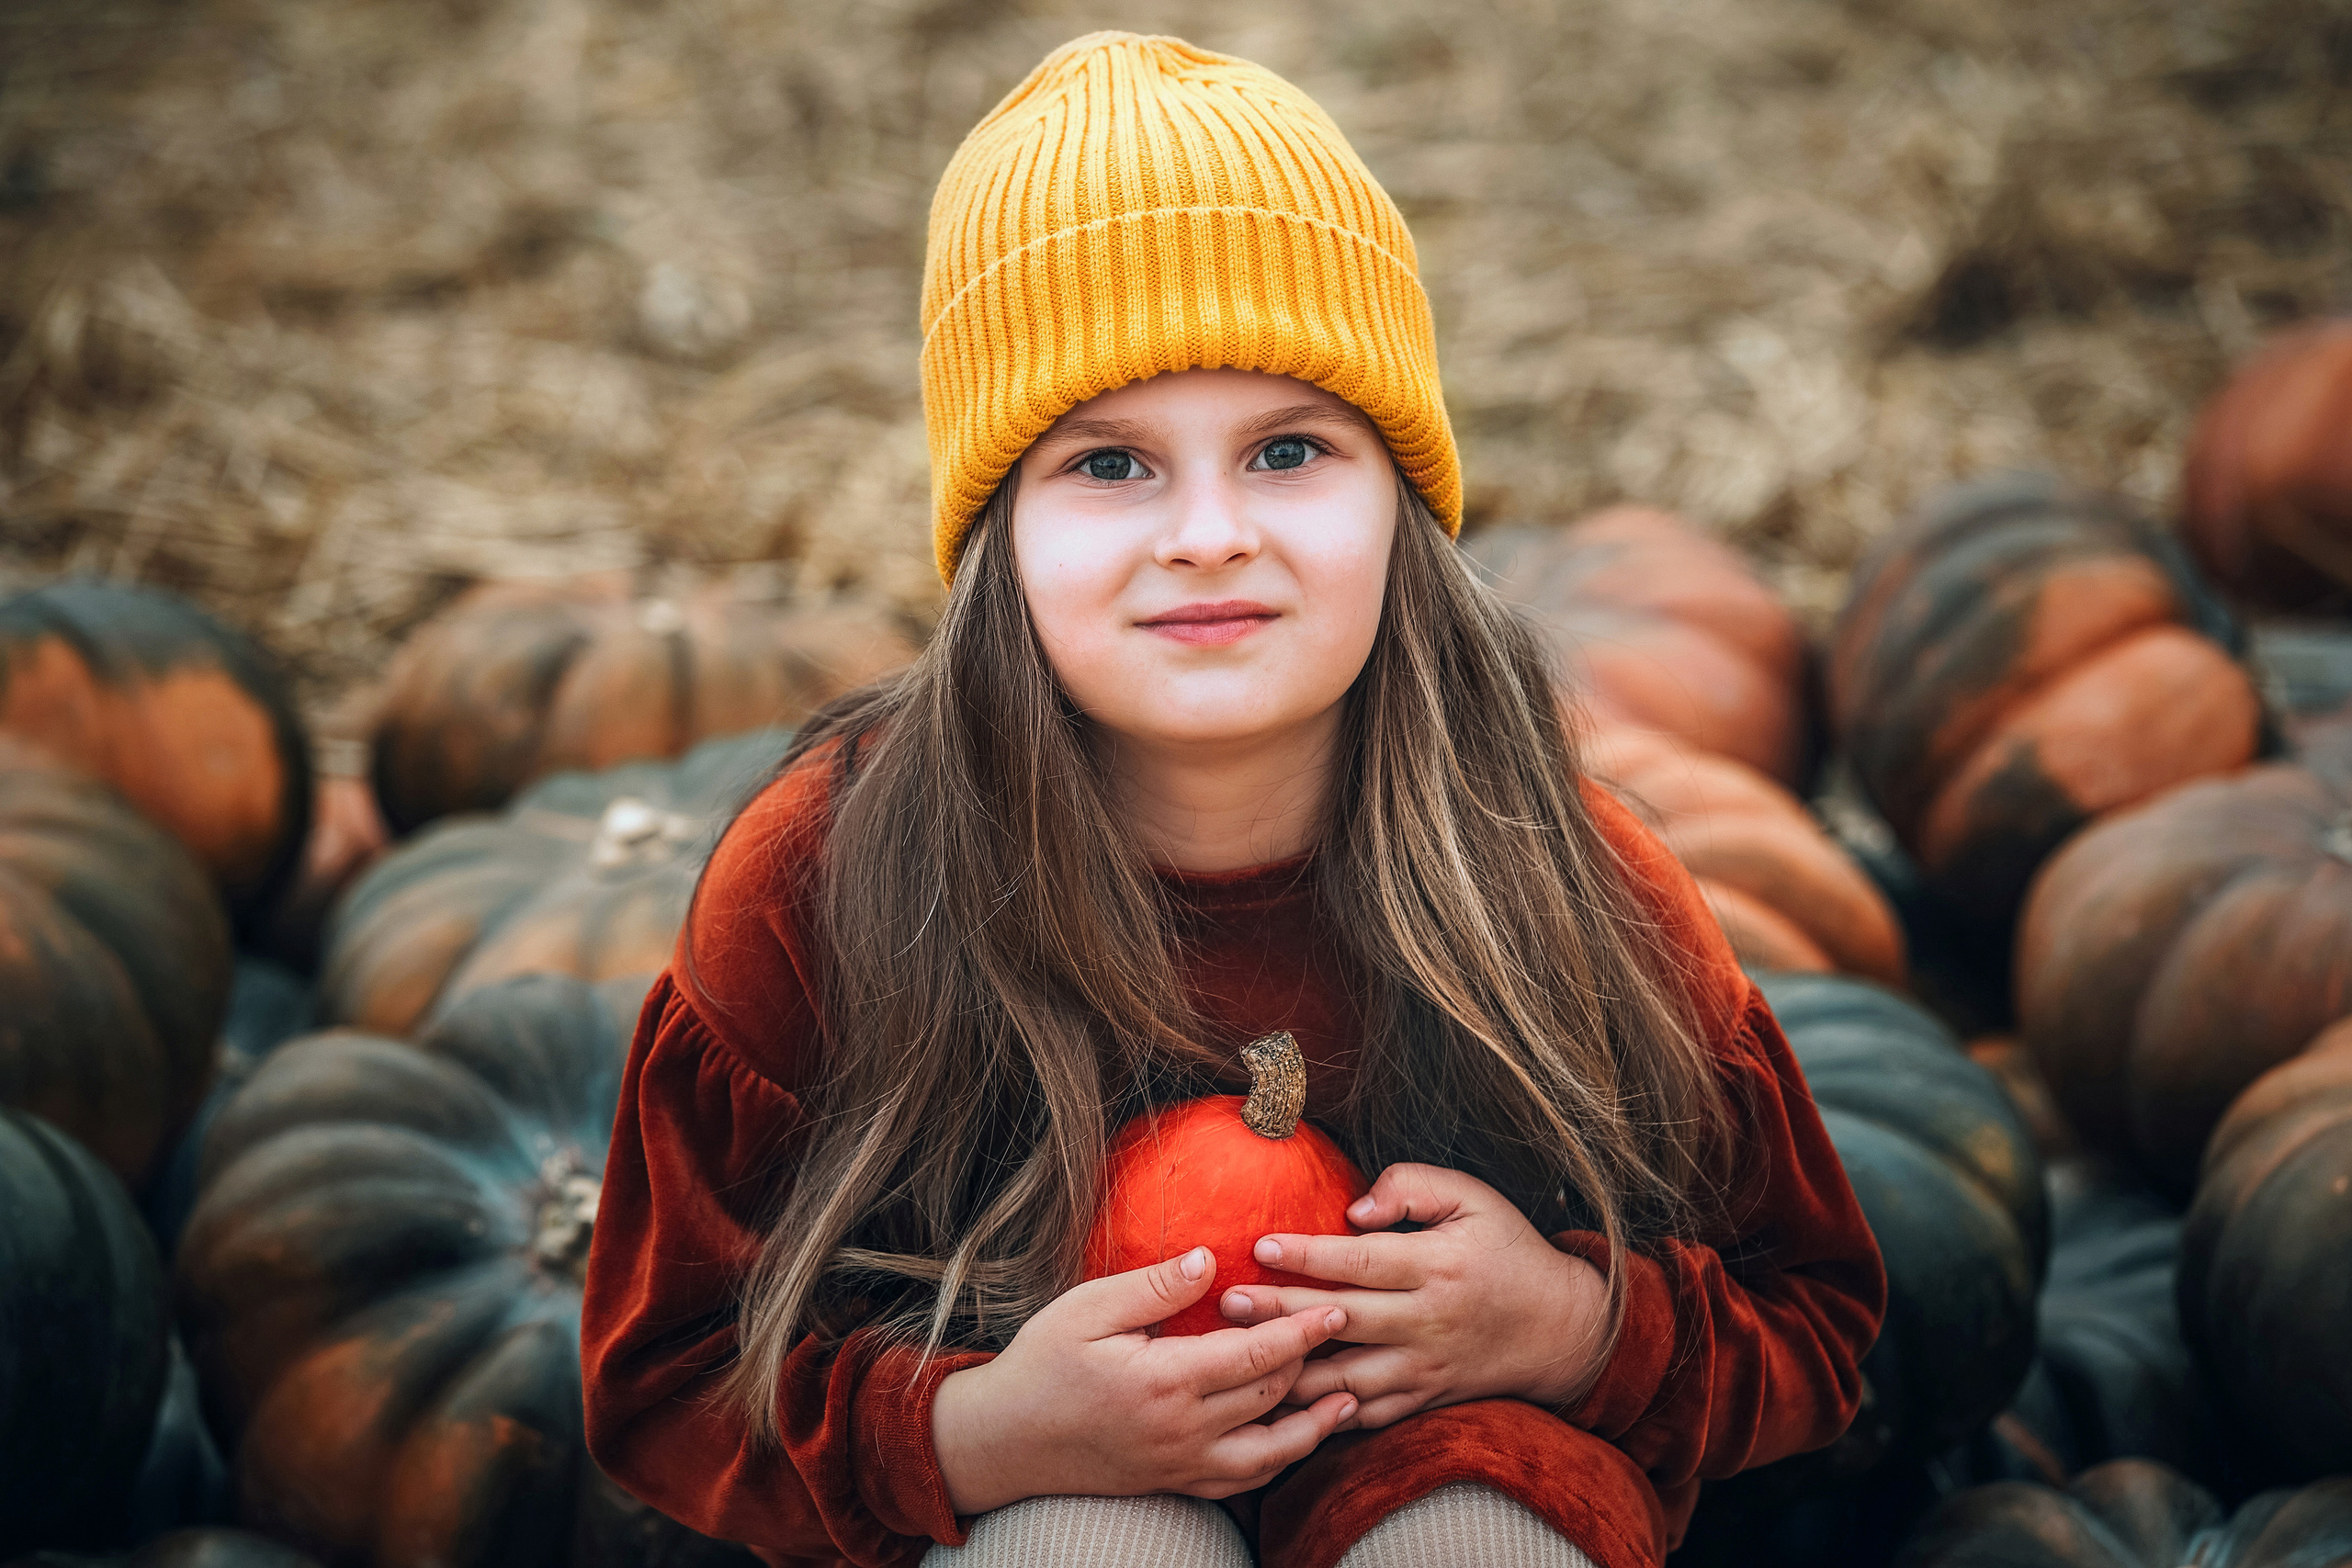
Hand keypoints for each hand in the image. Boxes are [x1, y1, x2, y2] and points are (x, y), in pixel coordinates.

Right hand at [931, 1246, 1357, 1513]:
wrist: (1004, 1439)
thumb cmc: (1042, 1364)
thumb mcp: (1088, 1308)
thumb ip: (1155, 1285)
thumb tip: (1212, 1258)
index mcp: (1165, 1381)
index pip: (1255, 1354)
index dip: (1302, 1330)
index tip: (1334, 1305)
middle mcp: (1181, 1430)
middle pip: (1270, 1397)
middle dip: (1315, 1366)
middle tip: (1349, 1337)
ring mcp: (1179, 1463)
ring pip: (1267, 1452)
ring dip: (1312, 1427)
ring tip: (1349, 1401)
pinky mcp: (1172, 1481)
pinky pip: (1239, 1482)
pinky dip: (1276, 1462)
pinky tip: (1294, 1442)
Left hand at [1216, 1163, 1608, 1429]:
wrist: (1559, 1327)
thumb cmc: (1507, 1250)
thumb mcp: (1474, 1198)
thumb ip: (1413, 1186)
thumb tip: (1356, 1206)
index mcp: (1437, 1267)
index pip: (1361, 1262)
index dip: (1309, 1256)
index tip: (1261, 1246)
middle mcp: (1428, 1322)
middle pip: (1341, 1321)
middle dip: (1280, 1313)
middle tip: (1228, 1303)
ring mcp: (1423, 1368)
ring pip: (1344, 1377)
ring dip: (1289, 1369)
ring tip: (1238, 1355)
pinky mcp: (1421, 1399)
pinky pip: (1363, 1414)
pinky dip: (1319, 1412)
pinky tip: (1278, 1402)